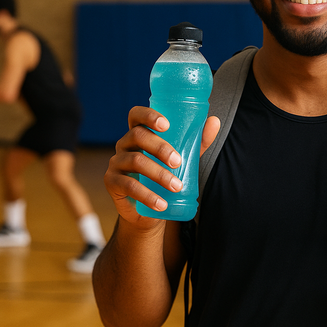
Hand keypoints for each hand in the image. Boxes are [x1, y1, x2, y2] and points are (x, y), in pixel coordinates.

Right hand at [103, 106, 219, 228]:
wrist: (150, 210)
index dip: (148, 115)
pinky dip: (147, 195)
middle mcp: (124, 144)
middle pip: (137, 136)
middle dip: (159, 147)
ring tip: (176, 187)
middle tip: (178, 161)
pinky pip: (128, 185)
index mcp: (139, 133)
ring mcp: (116, 162)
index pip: (137, 115)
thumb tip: (214, 121)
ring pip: (135, 161)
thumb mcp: (182, 158)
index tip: (166, 125)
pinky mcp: (111, 182)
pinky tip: (161, 204)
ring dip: (158, 174)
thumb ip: (196, 141)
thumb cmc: (165, 176)